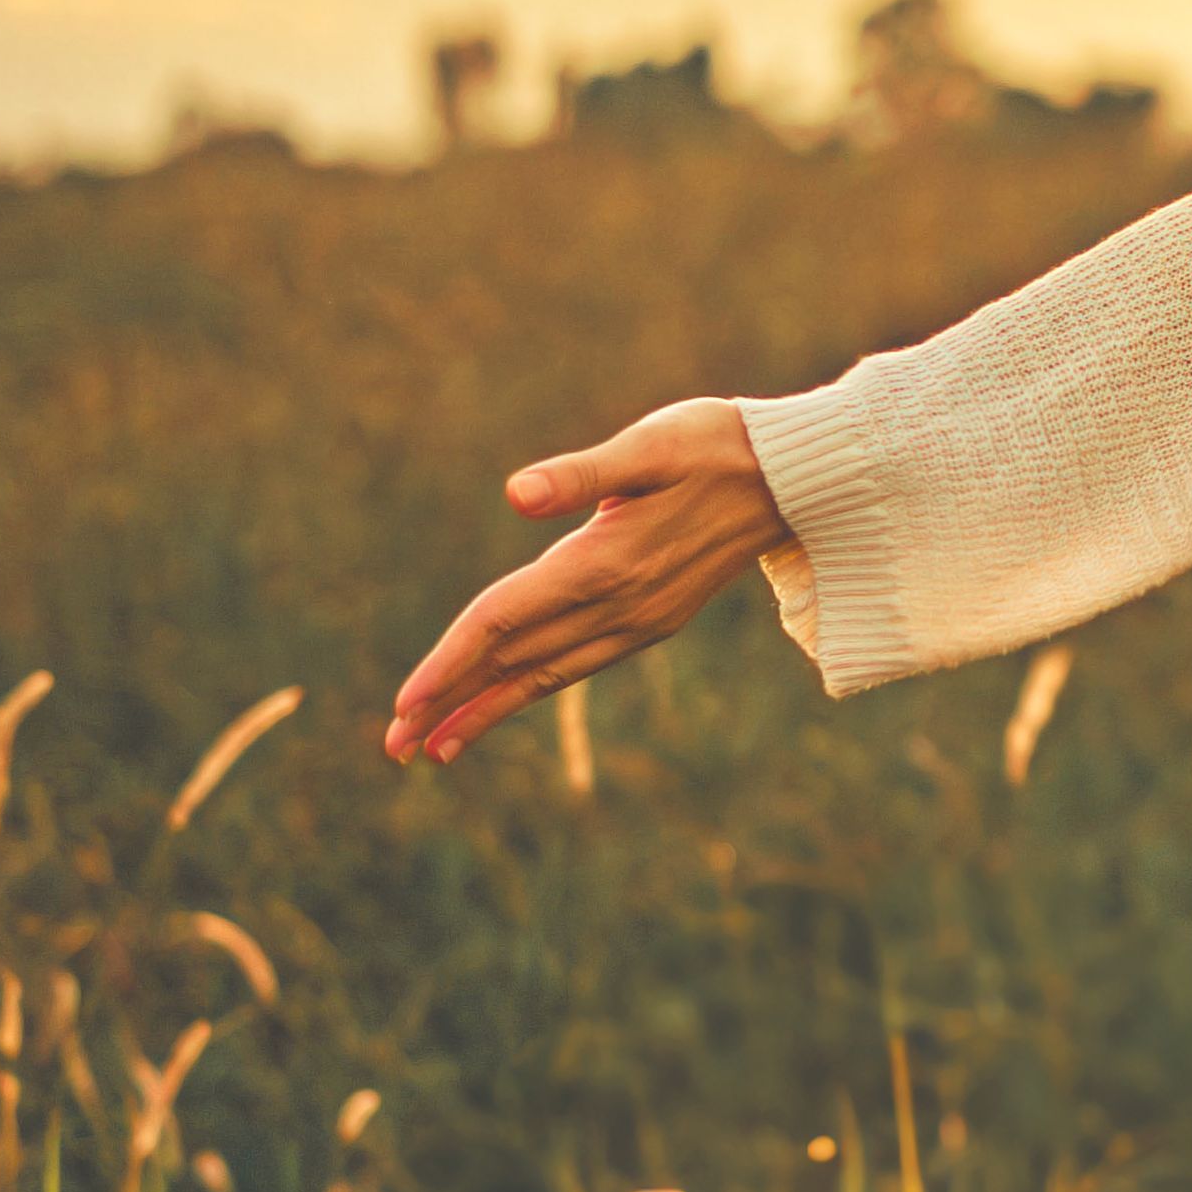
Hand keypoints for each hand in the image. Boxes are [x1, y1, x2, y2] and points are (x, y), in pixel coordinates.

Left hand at [379, 399, 793, 766]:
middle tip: (392, 746)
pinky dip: (532, 690)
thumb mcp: (651, 444)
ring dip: (487, 710)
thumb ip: (582, 473)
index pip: (505, 619)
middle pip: (515, 662)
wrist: (800, 481)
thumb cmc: (718, 444)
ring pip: (545, 676)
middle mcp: (620, 605)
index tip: (403, 704)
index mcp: (606, 563)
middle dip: (451, 703)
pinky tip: (505, 700)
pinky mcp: (652, 621)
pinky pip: (576, 665)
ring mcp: (639, 621)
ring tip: (434, 747)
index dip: (449, 661)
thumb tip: (517, 493)